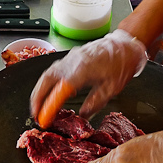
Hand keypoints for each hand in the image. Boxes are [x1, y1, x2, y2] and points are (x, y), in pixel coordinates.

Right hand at [30, 29, 147, 119]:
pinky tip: (51, 92)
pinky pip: (54, 70)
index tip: (45, 119)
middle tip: (35, 114)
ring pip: (48, 74)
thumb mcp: (112, 88)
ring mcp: (70, 57)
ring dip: (40, 90)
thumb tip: (83, 116)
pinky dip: (48, 82)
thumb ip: (95, 103)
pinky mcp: (72, 56)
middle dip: (37, 98)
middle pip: (47, 79)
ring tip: (38, 106)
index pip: (60, 90)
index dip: (50, 106)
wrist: (126, 43)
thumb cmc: (122, 63)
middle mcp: (72, 62)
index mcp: (83, 70)